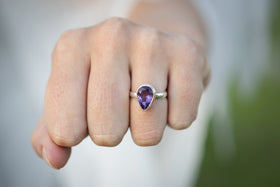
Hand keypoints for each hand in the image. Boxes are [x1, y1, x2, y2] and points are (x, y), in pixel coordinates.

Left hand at [31, 17, 208, 168]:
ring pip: (147, 128)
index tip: (82, 122)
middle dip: (111, 133)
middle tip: (117, 111)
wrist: (151, 46)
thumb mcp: (72, 96)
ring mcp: (151, 42)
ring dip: (145, 128)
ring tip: (144, 101)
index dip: (73, 134)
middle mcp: (111, 36)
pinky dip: (174, 118)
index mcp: (72, 47)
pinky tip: (169, 95)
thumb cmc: (107, 76)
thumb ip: (53, 131)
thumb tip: (55, 159)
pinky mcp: (187, 53)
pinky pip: (181, 119)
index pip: (63, 125)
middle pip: (106, 128)